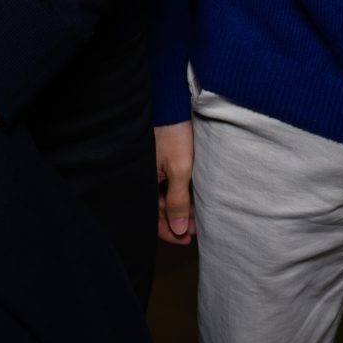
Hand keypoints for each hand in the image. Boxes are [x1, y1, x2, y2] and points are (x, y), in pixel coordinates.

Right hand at [155, 120, 195, 244]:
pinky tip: (192, 197)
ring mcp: (152, 170)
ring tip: (198, 214)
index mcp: (143, 183)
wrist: (172, 103)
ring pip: (165, 198)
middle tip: (197, 227)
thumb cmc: (173, 134)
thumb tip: (178, 229)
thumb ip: (178, 200)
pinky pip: (167, 185)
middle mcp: (145, 179)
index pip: (152, 218)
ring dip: (181, 208)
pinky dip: (179, 194)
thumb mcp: (179, 168)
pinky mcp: (160, 161)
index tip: (187, 239)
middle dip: (178, 221)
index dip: (169, 232)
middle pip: (160, 209)